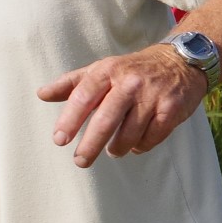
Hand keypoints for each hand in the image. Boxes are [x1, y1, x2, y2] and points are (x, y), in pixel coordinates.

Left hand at [38, 44, 206, 167]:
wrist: (180, 60)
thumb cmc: (132, 70)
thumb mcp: (102, 69)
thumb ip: (72, 83)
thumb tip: (41, 94)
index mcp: (109, 70)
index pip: (84, 95)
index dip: (70, 119)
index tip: (60, 139)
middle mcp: (130, 82)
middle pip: (106, 119)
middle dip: (91, 144)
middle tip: (80, 161)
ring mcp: (153, 96)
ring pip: (130, 134)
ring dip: (118, 148)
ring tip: (113, 150)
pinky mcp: (172, 109)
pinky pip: (151, 138)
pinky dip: (140, 146)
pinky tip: (135, 144)